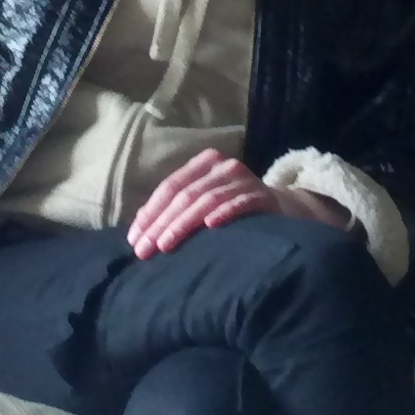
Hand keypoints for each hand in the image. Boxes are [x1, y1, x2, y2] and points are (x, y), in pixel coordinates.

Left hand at [127, 148, 349, 257]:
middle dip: (160, 224)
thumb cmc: (231, 209)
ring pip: (206, 199)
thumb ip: (176, 210)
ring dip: (183, 224)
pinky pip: (240, 202)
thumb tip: (138, 233)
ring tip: (166, 245)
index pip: (169, 187)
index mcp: (203, 165)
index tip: (134, 240)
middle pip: (184, 195)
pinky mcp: (262, 195)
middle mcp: (222, 167)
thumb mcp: (202, 203)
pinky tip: (210, 226)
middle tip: (144, 250)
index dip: (150, 213)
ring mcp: (244, 179)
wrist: (281, 210)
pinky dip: (224, 213)